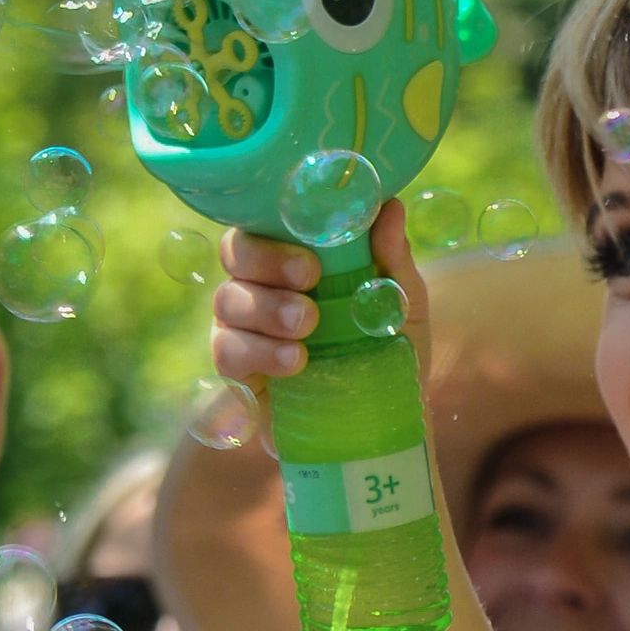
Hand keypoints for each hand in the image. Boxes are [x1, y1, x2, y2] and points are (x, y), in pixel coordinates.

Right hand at [210, 197, 431, 387]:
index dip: (277, 231)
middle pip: (235, 253)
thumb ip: (393, 259)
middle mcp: (261, 286)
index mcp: (294, 259)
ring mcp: (245, 329)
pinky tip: (295, 363)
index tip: (314, 259)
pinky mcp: (240, 374)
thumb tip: (391, 207)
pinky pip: (226, 353)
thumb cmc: (390, 352)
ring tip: (308, 329)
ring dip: (266, 310)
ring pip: (227, 301)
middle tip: (309, 285)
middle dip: (266, 264)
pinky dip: (259, 353)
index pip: (263, 224)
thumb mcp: (402, 305)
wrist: (386, 423)